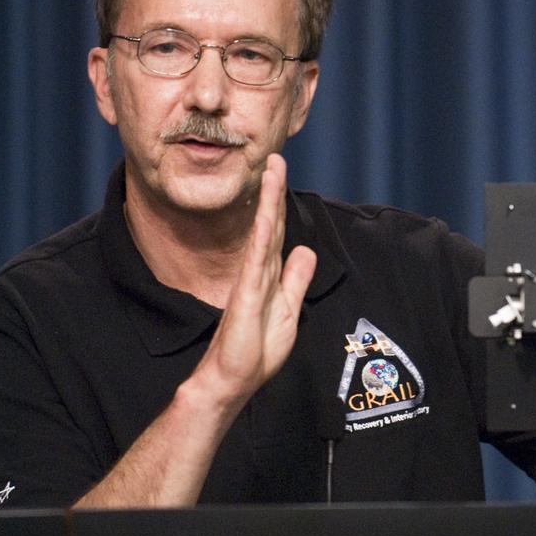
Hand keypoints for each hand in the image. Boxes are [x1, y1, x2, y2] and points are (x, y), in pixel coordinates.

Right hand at [196, 153, 316, 406]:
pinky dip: (262, 231)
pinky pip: (256, 256)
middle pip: (269, 222)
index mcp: (269, 274)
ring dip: (269, 200)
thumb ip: (295, 280)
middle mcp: (259, 270)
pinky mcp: (246, 293)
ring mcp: (251, 279)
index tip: (280, 173)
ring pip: (263, 231)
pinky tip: (266, 210)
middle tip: (276, 156)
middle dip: (274, 190)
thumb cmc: (256, 351)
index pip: (277, 230)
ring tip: (272, 169)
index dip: (281, 202)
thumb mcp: (288, 310)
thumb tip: (305, 250)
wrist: (230, 379)